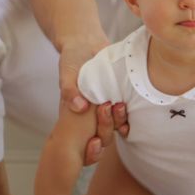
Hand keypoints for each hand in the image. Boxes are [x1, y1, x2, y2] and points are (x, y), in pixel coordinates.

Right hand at [56, 35, 127, 165]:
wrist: (87, 44)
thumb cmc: (72, 60)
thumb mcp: (66, 74)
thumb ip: (69, 90)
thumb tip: (79, 107)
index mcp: (79, 117)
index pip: (84, 142)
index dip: (90, 150)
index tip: (93, 142)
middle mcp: (93, 117)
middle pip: (103, 136)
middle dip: (106, 128)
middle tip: (106, 108)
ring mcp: (107, 108)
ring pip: (115, 126)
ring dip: (118, 120)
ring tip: (118, 105)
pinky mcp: (120, 98)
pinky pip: (125, 112)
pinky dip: (127, 114)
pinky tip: (128, 107)